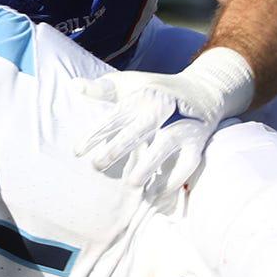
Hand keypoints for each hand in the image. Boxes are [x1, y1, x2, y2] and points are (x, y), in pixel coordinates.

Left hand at [74, 100, 214, 202]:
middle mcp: (163, 108)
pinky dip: (176, 177)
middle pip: (139, 129)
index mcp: (142, 95)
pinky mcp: (198, 141)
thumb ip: (101, 89)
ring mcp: (183, 125)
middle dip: (118, 148)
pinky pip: (189, 161)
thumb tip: (73, 86)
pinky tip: (158, 192)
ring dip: (149, 164)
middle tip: (97, 166)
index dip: (96, 134)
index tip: (77, 152)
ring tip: (131, 183)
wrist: (202, 90)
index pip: (115, 116)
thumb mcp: (128, 84)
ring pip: (166, 144)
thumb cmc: (154, 90)